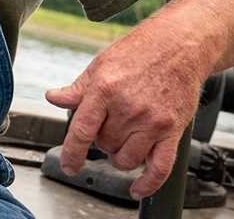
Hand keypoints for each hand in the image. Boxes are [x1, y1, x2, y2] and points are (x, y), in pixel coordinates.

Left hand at [45, 21, 208, 199]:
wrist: (180, 45)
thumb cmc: (139, 52)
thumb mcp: (100, 65)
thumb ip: (77, 88)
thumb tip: (53, 98)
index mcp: (105, 90)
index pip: (82, 130)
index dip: (72, 153)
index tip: (69, 165)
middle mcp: (128, 108)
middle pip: (104, 145)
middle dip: (101, 140)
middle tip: (108, 125)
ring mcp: (152, 121)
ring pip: (126, 159)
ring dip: (119, 156)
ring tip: (122, 140)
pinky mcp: (172, 130)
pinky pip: (160, 167)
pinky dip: (147, 183)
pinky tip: (137, 188)